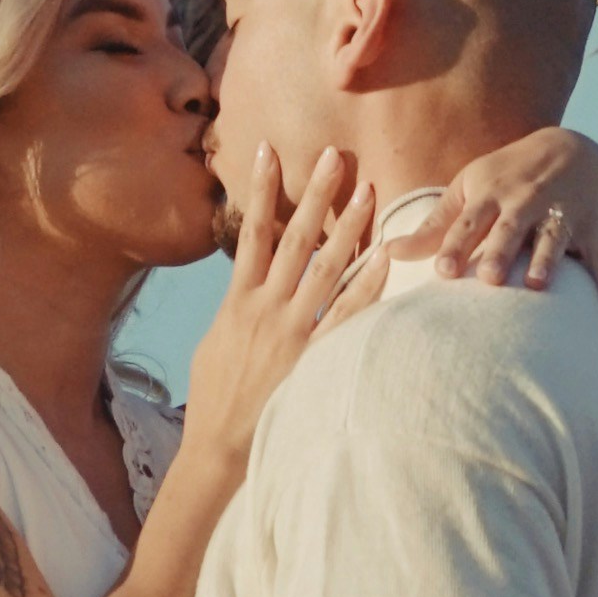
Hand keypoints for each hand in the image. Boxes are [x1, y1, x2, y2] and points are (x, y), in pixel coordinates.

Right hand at [179, 143, 386, 470]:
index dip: (260, 189)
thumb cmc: (217, 395)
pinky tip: (383, 258)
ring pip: (324, 268)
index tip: (270, 150)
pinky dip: (365, 285)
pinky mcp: (314, 358)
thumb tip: (248, 276)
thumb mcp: (215, 340)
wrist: (220, 447)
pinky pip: (345, 315)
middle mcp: (266, 308)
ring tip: (368, 191)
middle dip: (316, 194)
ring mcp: (292, 333)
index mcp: (238, 300)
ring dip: (348, 227)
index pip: (251, 231)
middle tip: (336, 155)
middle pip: (294, 238)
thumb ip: (236, 304)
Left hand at [422, 121, 597, 305]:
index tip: (443, 272)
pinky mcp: (590, 228)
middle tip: (491, 279)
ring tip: (538, 285)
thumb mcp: (469, 190)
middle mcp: (525, 201)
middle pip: (511, 229)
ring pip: (554, 239)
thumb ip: (434, 226)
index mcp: (491, 193)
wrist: (569, 147)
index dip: (456, 245)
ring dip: (548, 261)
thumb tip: (387, 252)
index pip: (469, 221)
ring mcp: (560, 214)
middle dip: (501, 251)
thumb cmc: (505, 176)